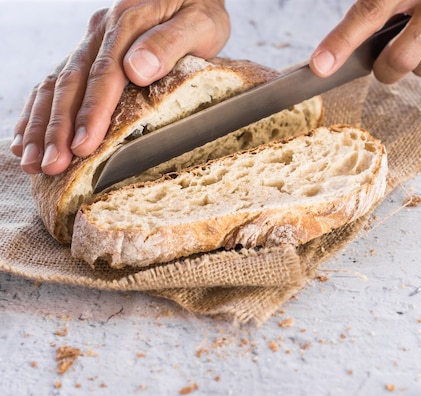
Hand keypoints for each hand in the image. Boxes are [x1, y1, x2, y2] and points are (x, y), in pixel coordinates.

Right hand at [11, 0, 229, 174]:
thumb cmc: (200, 11)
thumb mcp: (199, 23)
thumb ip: (169, 43)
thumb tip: (136, 69)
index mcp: (126, 23)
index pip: (104, 73)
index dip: (92, 112)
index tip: (84, 145)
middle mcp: (100, 31)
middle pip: (71, 82)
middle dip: (58, 128)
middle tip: (53, 165)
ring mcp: (89, 41)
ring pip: (55, 84)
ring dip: (41, 125)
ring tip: (34, 162)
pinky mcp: (87, 52)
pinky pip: (54, 82)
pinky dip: (38, 111)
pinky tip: (28, 140)